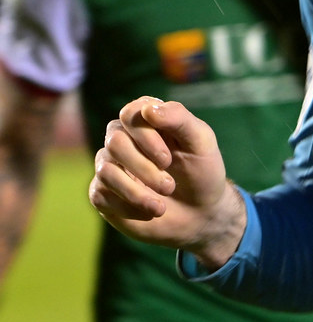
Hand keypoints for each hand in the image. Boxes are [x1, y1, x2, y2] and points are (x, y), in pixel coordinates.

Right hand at [88, 97, 244, 268]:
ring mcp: (110, 165)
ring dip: (136, 191)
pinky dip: (129, 206)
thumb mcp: (201, 141)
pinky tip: (151, 211)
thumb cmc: (202, 170)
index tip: (167, 159)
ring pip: (106, 170)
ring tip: (162, 205)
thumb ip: (179, 118)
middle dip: (143, 167)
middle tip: (169, 185)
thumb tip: (147, 109)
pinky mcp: (103, 192)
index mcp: (147, 119)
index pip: (130, 114)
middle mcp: (124, 138)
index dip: (146, 137)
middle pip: (115, 141)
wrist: (201, 212)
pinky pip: (100, 194)